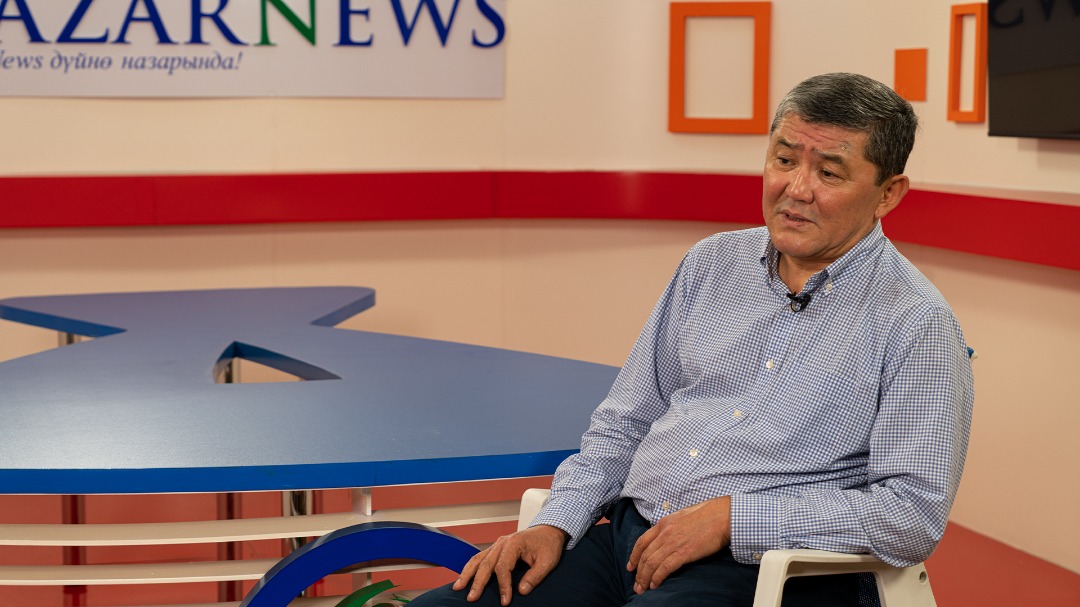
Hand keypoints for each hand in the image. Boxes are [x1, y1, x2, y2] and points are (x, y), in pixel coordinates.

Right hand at [452, 524, 568, 604]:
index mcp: (514, 543)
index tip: (505, 601)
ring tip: (458, 587)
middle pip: (486, 563)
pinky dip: (471, 567)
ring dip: (467, 573)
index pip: (503, 567)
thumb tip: (521, 591)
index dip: (503, 585)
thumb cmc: (548, 544)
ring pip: (478, 559)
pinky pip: (480, 557)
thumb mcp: (547, 561)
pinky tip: (464, 577)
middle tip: (471, 598)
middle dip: (478, 582)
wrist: (549, 530)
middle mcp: (502, 542)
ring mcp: (498, 544)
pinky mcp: (496, 548)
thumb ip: (535, 576)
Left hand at [626, 496, 730, 593]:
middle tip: (636, 585)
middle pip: (645, 555)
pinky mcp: (684, 552)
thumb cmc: (707, 515)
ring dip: (645, 578)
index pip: (642, 541)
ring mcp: (673, 543)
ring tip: (642, 589)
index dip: (634, 556)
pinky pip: (665, 568)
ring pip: (652, 563)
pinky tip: (655, 585)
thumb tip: (667, 537)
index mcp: (664, 523)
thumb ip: (671, 527)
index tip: (630, 567)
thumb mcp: (682, 516)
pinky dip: (657, 578)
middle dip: (638, 572)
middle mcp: (665, 533)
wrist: (722, 516)